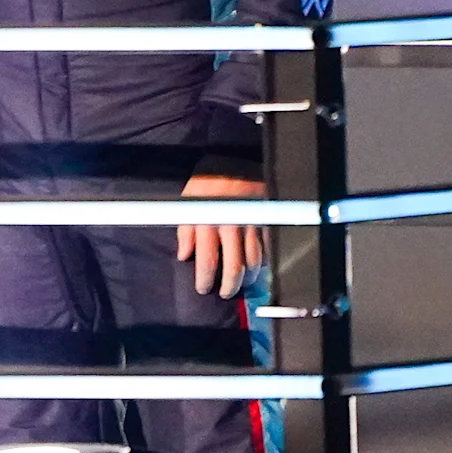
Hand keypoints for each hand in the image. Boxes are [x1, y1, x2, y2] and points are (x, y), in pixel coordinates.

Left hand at [175, 173, 268, 295]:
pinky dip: (263, 260)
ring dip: (248, 277)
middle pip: (235, 268)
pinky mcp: (265, 219)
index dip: (205, 280)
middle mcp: (231, 225)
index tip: (203, 288)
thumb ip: (186, 230)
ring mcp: (251, 222)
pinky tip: (257, 266)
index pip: (207, 261)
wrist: (233, 158)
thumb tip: (184, 255)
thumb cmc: (207, 180)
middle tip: (225, 293)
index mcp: (208, 221)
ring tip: (242, 282)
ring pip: (255, 261)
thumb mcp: (188, 201)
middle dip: (229, 287)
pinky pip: (267, 247)